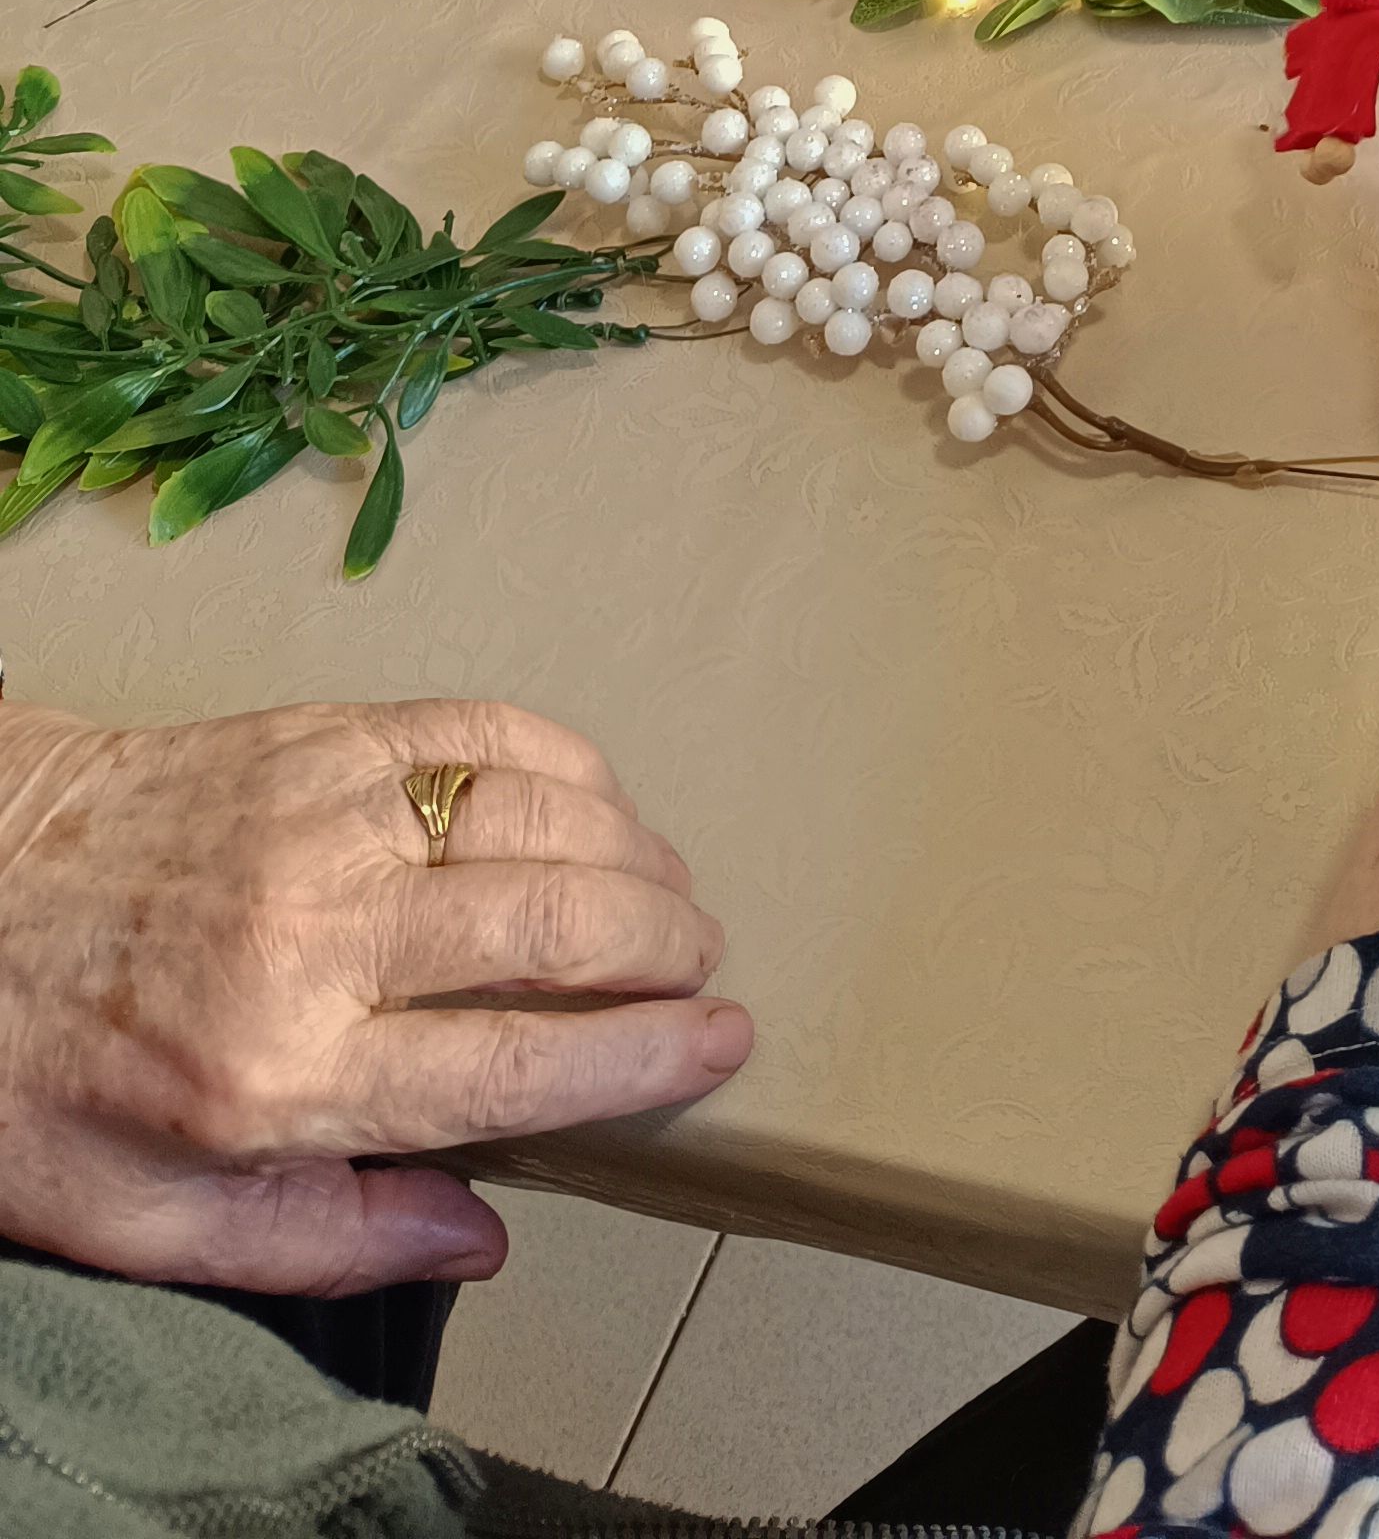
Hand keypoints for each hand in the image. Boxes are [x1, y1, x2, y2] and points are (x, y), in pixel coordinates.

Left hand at [0, 699, 750, 1294]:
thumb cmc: (42, 1070)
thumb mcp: (145, 1218)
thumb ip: (320, 1236)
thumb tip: (480, 1237)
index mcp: (275, 1075)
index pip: (509, 1068)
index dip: (641, 1057)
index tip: (723, 1043)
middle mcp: (316, 933)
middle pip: (551, 925)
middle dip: (663, 945)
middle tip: (706, 967)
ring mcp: (323, 814)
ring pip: (537, 812)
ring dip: (632, 852)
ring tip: (669, 894)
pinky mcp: (321, 735)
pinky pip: (484, 728)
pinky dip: (568, 761)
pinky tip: (598, 800)